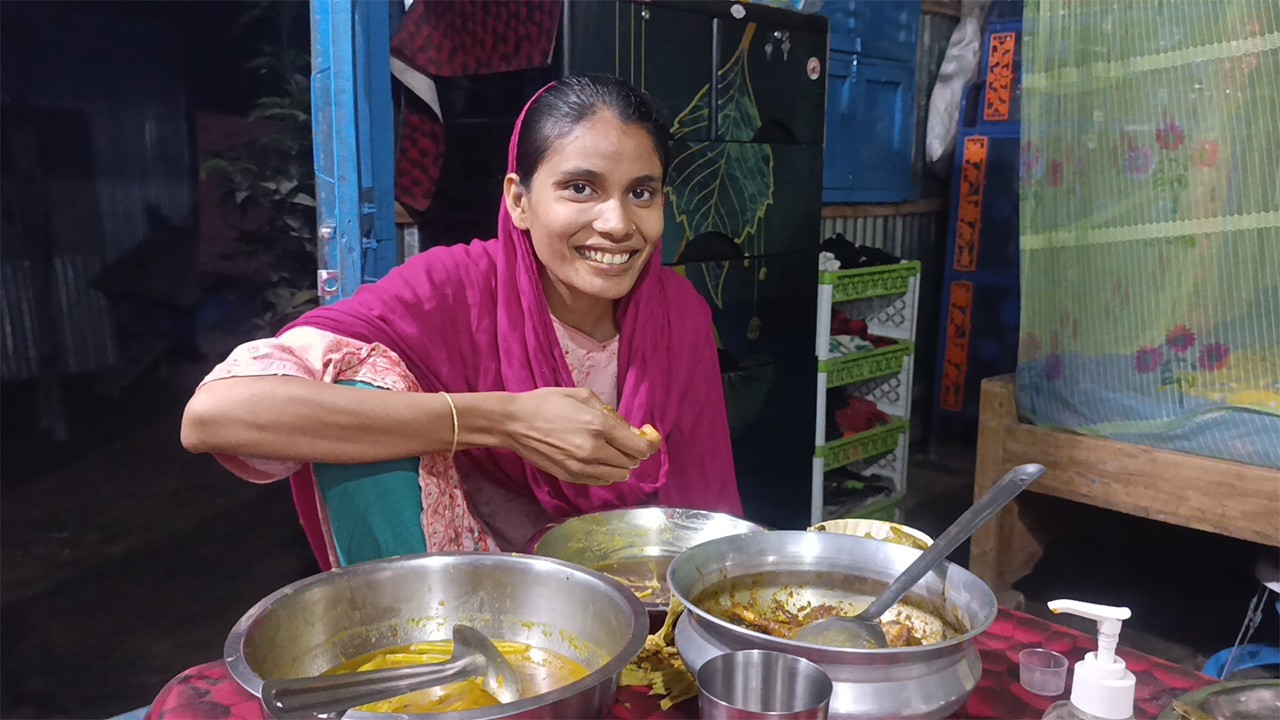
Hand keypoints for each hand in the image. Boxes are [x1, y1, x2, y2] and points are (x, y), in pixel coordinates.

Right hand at [503, 388, 659, 485]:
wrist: (515, 423)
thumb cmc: (547, 403)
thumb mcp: (582, 395)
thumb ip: (610, 412)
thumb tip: (628, 428)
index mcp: (599, 426)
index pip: (639, 447)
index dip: (648, 443)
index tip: (645, 436)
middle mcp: (594, 450)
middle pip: (631, 463)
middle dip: (632, 452)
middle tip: (625, 441)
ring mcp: (582, 467)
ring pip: (619, 475)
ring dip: (621, 465)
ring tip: (611, 452)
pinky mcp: (571, 477)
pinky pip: (602, 481)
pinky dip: (606, 473)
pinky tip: (598, 460)